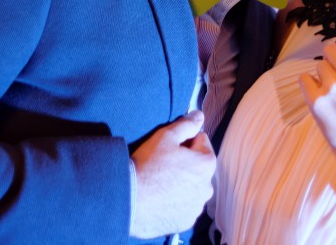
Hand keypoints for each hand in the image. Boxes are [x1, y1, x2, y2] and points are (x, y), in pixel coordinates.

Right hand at [129, 110, 215, 238]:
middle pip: (198, 166)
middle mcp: (207, 187)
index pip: (201, 142)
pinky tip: (160, 196)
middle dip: (185, 162)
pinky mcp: (185, 221)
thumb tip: (199, 115)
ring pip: (192, 187)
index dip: (184, 140)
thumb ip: (186, 124)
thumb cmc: (147, 166)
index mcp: (206, 164)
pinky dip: (176, 200)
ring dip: (182, 182)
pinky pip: (184, 205)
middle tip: (162, 163)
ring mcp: (196, 206)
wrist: (128, 200)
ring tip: (160, 181)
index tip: (169, 147)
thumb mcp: (165, 136)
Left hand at [299, 42, 335, 164]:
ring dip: (322, 79)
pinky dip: (308, 87)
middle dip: (330, 64)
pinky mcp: (317, 100)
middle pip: (328, 53)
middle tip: (334, 80)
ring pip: (318, 68)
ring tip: (333, 98)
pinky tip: (318, 98)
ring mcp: (333, 85)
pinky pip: (304, 80)